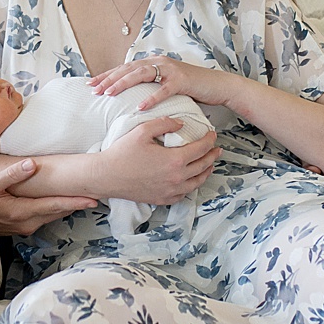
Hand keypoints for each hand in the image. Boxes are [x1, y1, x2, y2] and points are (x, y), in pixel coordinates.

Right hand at [0, 157, 94, 236]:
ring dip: (66, 207)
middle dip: (76, 204)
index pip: (55, 205)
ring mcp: (23, 227)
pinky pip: (43, 217)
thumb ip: (10, 175)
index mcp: (21, 211)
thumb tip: (31, 165)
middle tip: (97, 194)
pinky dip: (54, 209)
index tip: (93, 198)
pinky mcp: (19, 227)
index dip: (75, 201)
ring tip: (83, 197)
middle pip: (58, 212)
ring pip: (51, 215)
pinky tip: (59, 202)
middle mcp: (26, 223)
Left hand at [88, 55, 240, 108]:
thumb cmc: (191, 88)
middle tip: (94, 89)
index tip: (92, 83)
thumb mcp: (166, 85)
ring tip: (109, 94)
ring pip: (142, 75)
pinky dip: (151, 98)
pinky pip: (163, 90)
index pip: (125, 68)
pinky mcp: (182, 81)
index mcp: (154, 63)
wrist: (217, 86)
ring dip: (123, 84)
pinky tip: (140, 106)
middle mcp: (160, 62)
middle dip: (110, 79)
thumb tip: (130, 97)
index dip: (108, 75)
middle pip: (129, 69)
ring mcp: (171, 70)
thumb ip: (150, 86)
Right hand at [95, 118, 219, 205]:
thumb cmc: (122, 153)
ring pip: (196, 182)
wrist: (106, 176)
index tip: (212, 134)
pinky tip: (191, 180)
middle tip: (217, 149)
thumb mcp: (142, 130)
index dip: (209, 140)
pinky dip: (192, 186)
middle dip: (212, 156)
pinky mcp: (163, 199)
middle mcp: (176, 178)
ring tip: (209, 165)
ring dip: (206, 172)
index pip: (200, 149)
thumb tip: (181, 124)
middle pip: (202, 166)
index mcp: (174, 160)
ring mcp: (170, 191)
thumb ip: (165, 124)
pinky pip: (184, 194)